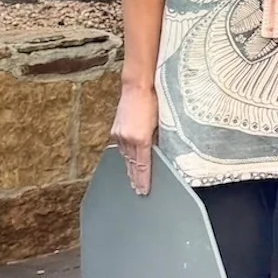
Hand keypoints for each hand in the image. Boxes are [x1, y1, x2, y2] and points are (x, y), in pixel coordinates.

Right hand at [109, 78, 158, 195]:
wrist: (136, 87)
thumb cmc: (153, 101)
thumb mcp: (161, 123)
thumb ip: (158, 140)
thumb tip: (159, 153)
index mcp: (141, 139)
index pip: (143, 165)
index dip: (143, 180)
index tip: (144, 190)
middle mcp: (128, 139)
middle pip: (132, 164)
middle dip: (136, 179)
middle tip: (138, 191)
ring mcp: (120, 134)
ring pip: (125, 158)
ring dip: (129, 169)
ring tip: (132, 181)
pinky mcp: (116, 130)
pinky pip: (121, 149)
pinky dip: (125, 157)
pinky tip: (127, 162)